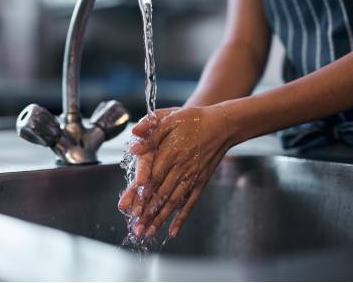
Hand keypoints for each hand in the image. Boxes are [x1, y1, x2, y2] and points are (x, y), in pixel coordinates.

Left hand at [126, 104, 239, 238]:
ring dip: (160, 219)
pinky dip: (181, 217)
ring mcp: (192, 177)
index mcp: (170, 153)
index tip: (131, 209)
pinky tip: (173, 231)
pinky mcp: (200, 182)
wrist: (222, 124)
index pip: (151, 178)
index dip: (141, 194)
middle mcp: (181, 168)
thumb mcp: (170, 118)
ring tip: (147, 233)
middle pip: (160, 194)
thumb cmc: (193, 120)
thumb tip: (133, 144)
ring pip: (173, 202)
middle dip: (147, 213)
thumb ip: (150, 132)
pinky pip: (190, 203)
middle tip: (136, 229)